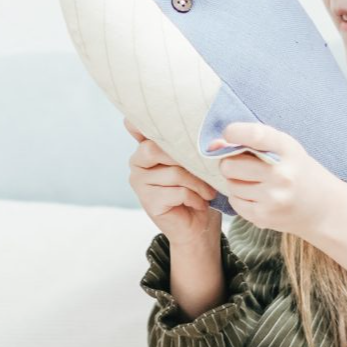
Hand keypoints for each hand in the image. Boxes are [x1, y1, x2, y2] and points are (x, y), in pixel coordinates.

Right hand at [125, 119, 220, 245]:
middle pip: (157, 148)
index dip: (141, 122)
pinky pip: (178, 192)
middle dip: (188, 158)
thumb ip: (191, 143)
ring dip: (199, 183)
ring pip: (174, 172)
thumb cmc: (199, 187)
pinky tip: (200, 203)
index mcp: (146, 145)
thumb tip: (211, 137)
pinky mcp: (148, 201)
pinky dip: (195, 197)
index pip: (136, 125)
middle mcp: (137, 161)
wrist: (199, 225)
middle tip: (208, 170)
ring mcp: (139, 182)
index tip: (159, 123)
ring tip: (209, 192)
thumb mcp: (196, 160)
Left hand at [208, 121, 337, 236]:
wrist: (324, 208)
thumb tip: (214, 144)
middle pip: (230, 164)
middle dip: (230, 163)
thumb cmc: (299, 171)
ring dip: (236, 181)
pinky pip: (234, 201)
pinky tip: (257, 195)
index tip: (229, 134)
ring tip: (255, 181)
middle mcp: (281, 174)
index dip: (234, 133)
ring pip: (230, 184)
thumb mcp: (286, 149)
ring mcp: (273, 198)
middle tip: (242, 165)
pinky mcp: (264, 217)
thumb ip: (253, 140)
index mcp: (287, 150)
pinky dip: (240, 197)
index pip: (254, 135)